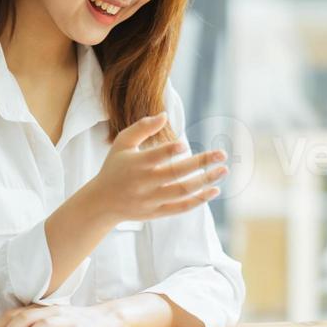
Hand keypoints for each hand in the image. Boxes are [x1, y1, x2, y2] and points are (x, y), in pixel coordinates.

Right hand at [83, 112, 226, 223]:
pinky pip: (181, 207)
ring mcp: (152, 199)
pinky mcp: (157, 212)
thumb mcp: (122, 143)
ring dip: (206, 181)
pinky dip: (199, 200)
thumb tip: (165, 114)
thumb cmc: (115, 167)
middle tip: (222, 153)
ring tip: (224, 170)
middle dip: (201, 163)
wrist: (102, 203)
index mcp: (135, 164)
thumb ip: (142, 127)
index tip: (185, 144)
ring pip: (183, 191)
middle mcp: (144, 183)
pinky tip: (214, 189)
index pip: (155, 156)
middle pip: (176, 173)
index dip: (170, 150)